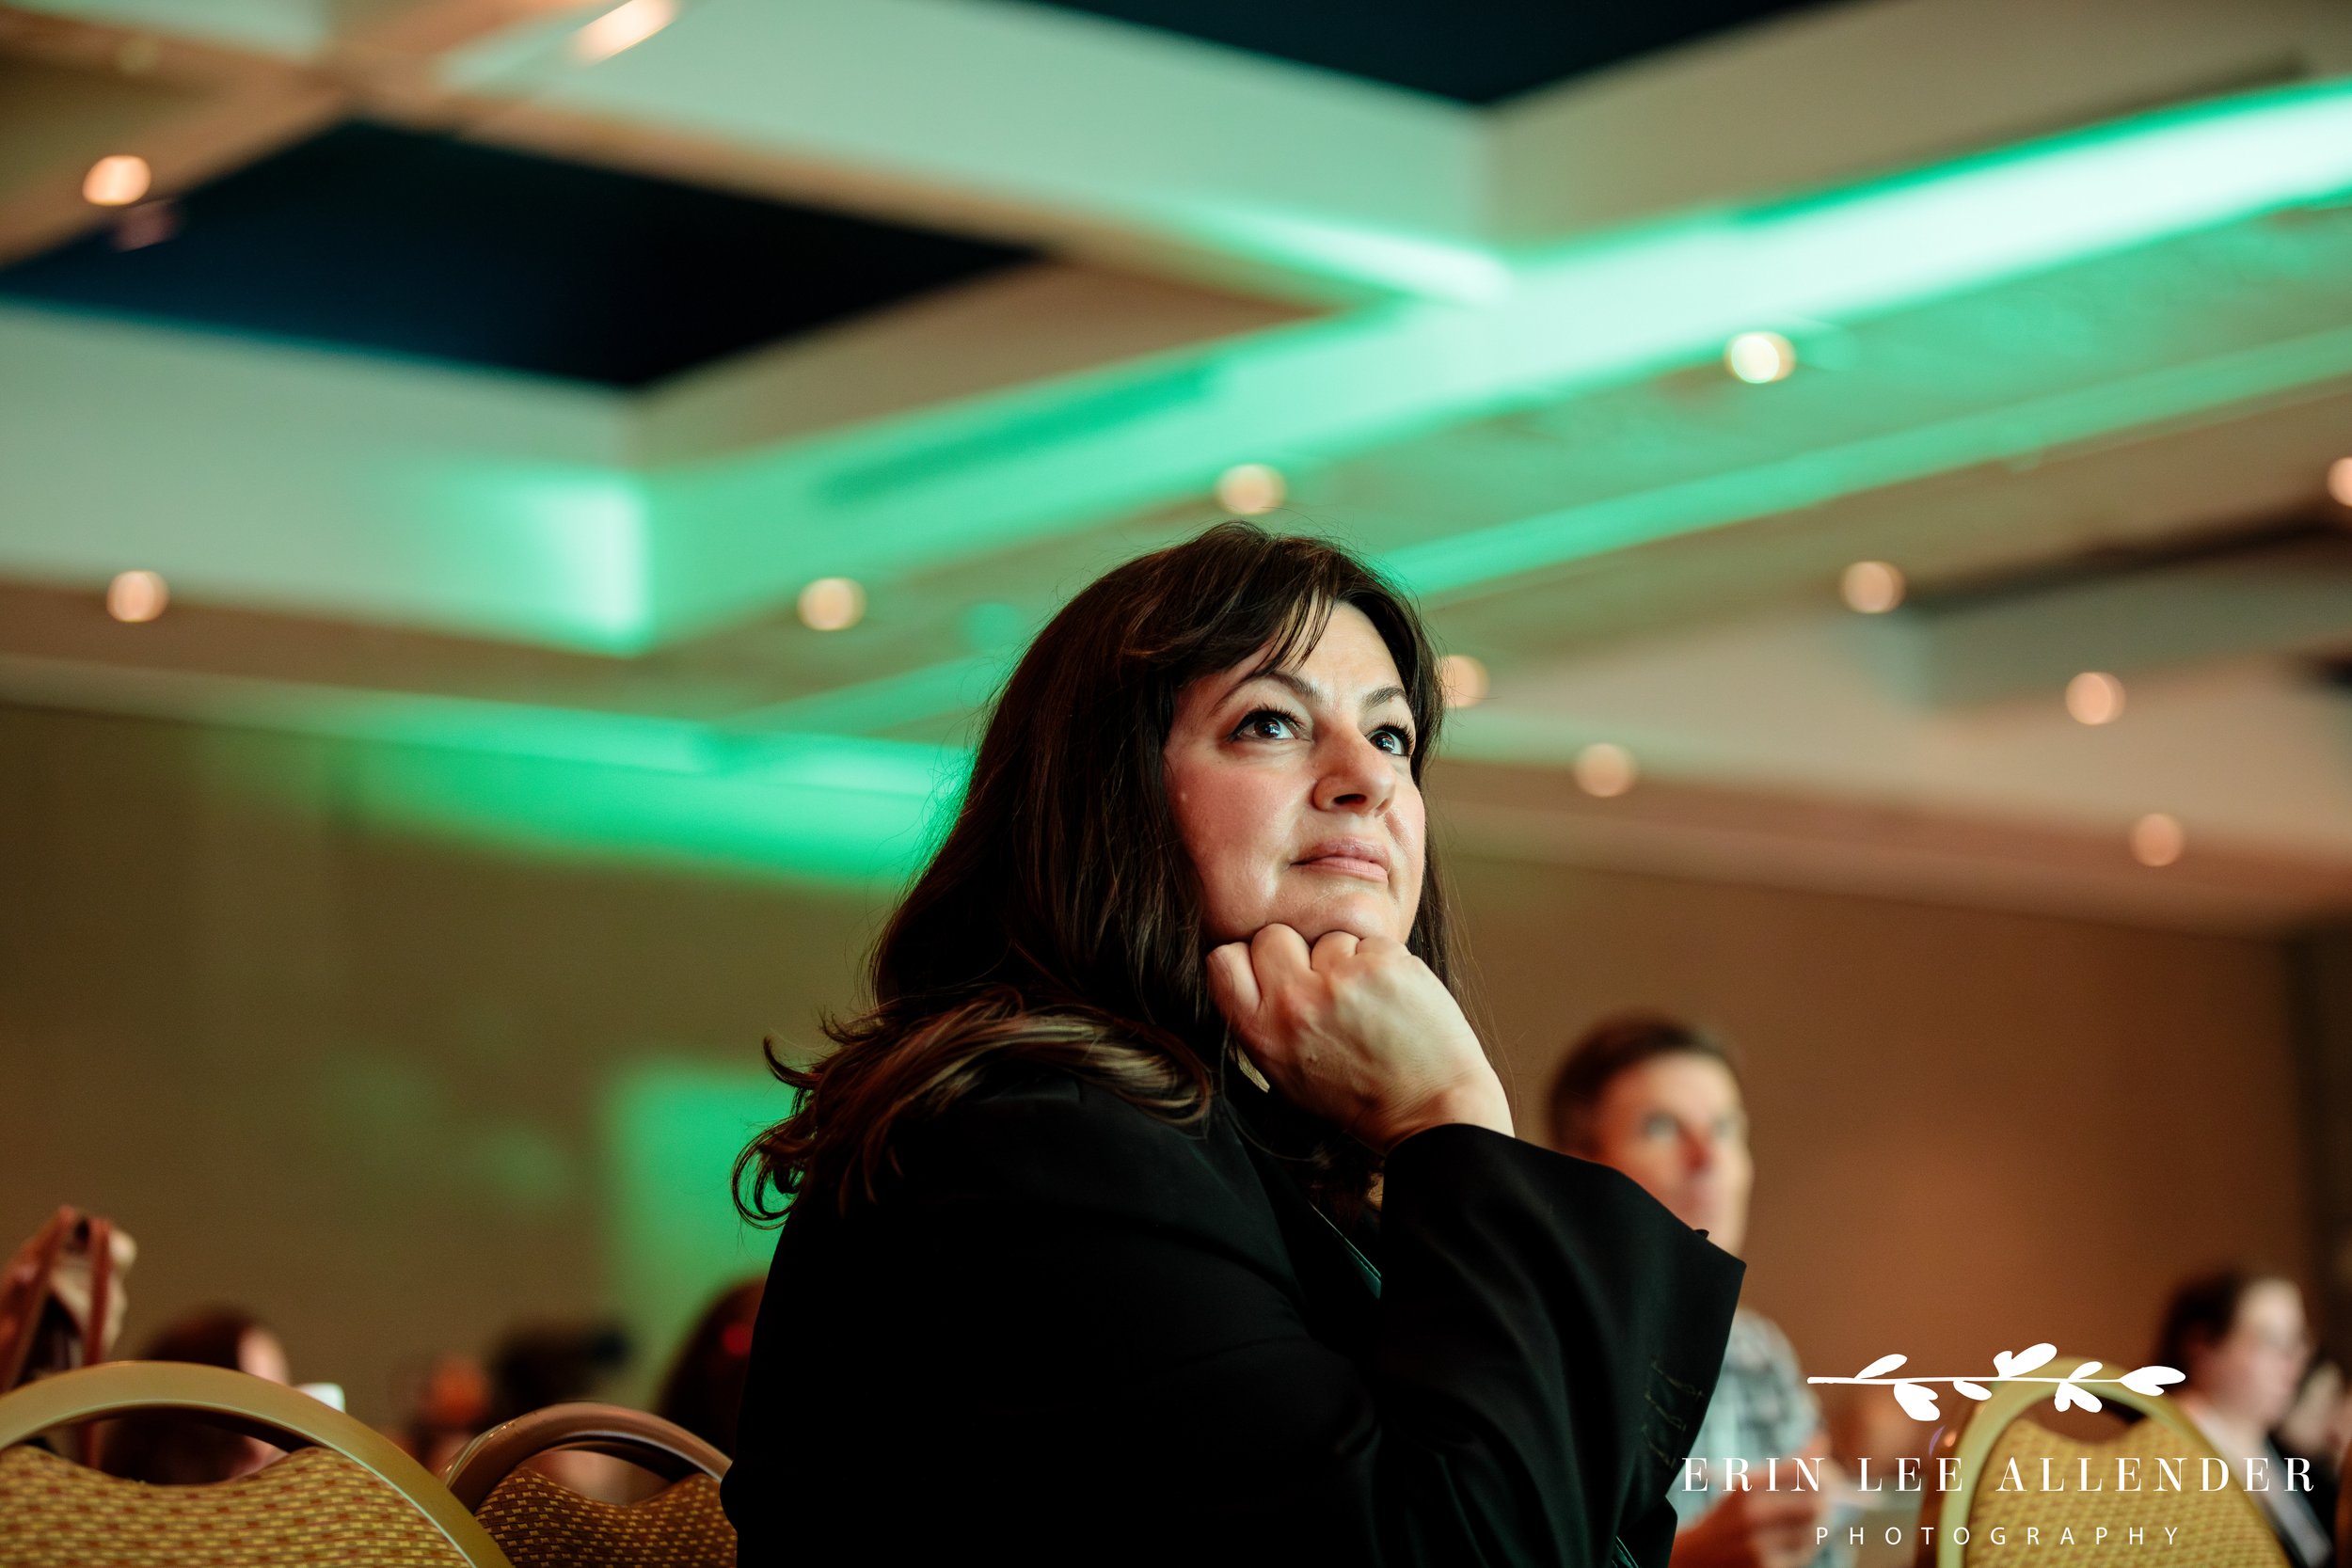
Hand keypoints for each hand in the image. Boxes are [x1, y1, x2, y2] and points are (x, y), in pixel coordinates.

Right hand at [1205, 924, 1510, 1152]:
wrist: (1432, 1110)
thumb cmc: (1360, 1096)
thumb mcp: (1286, 1074)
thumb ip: (1261, 1022)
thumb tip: (1251, 971)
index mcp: (1262, 1033)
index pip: (1222, 960)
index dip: (1248, 962)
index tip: (1271, 976)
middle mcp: (1294, 1002)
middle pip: (1272, 936)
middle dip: (1297, 954)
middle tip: (1326, 989)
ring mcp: (1341, 979)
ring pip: (1329, 937)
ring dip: (1347, 961)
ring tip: (1368, 1005)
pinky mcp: (1384, 964)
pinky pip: (1372, 941)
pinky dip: (1384, 964)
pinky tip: (1394, 998)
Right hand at [1670, 1474, 1830, 1567]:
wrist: (1693, 1557)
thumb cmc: (1727, 1517)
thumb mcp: (1747, 1487)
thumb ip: (1786, 1467)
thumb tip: (1822, 1441)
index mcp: (1747, 1487)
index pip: (1802, 1471)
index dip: (1823, 1470)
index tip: (1829, 1472)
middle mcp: (1753, 1514)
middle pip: (1815, 1503)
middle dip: (1828, 1500)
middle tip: (1829, 1498)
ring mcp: (1760, 1544)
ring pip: (1814, 1531)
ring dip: (1820, 1523)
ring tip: (1811, 1518)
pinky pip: (1804, 1552)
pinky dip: (1808, 1543)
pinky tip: (1799, 1538)